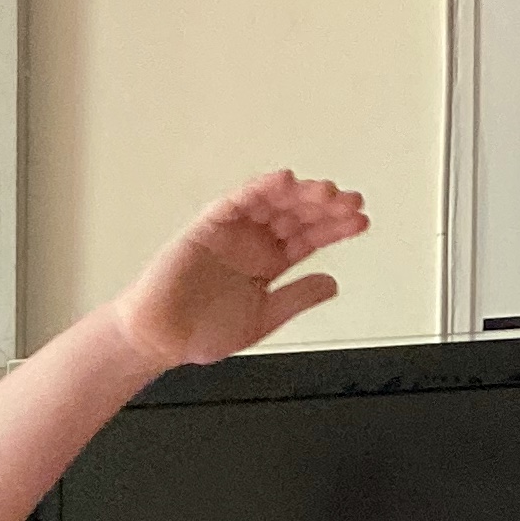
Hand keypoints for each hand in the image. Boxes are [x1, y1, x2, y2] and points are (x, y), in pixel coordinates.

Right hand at [115, 171, 368, 371]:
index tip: (360, 222)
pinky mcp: (209, 226)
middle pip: (297, 214)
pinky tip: (283, 182)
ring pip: (274, 203)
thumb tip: (332, 283)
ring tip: (326, 192)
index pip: (309, 237)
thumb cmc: (200, 331)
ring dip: (300, 194)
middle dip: (325, 206)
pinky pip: (237, 201)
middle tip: (350, 202)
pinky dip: (259, 189)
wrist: (159, 338)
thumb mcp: (263, 319)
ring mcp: (233, 231)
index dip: (335, 228)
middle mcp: (253, 242)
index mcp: (267, 263)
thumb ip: (297, 298)